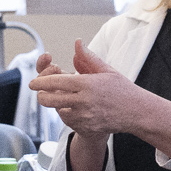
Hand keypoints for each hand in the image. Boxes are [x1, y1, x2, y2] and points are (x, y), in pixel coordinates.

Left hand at [31, 42, 168, 140]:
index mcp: (87, 84)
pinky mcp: (87, 128)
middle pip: (50, 100)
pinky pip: (69, 121)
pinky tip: (76, 109)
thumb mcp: (106, 70)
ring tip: (66, 98)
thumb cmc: (122, 89)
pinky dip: (68, 114)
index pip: (56, 82)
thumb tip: (77, 43)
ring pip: (58, 111)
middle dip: (41, 96)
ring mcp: (85, 117)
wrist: (137, 112)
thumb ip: (88, 57)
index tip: (33, 83)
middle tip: (41, 92)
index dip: (41, 82)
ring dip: (58, 105)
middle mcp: (84, 101)